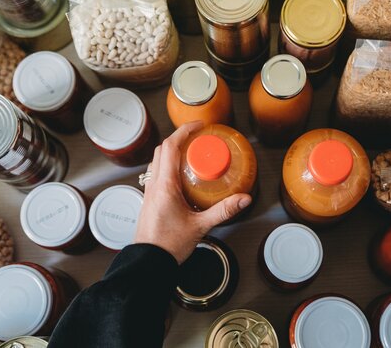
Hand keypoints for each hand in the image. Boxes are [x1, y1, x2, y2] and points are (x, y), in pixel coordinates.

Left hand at [133, 122, 251, 263]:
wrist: (148, 263)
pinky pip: (157, 174)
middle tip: (198, 138)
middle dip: (180, 138)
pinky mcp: (150, 199)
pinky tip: (184, 176)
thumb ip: (223, 211)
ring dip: (172, 151)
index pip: (171, 147)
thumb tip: (243, 199)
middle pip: (162, 149)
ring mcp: (149, 191)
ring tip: (192, 153)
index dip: (184, 131)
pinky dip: (169, 166)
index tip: (199, 127)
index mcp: (164, 185)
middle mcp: (154, 184)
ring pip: (158, 161)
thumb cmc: (168, 245)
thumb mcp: (200, 226)